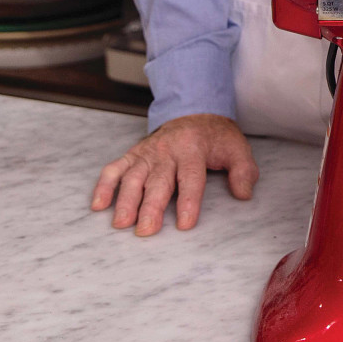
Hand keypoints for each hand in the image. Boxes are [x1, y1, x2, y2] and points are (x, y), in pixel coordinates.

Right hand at [90, 112, 256, 236]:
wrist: (194, 111)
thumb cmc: (215, 137)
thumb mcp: (237, 149)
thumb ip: (243, 171)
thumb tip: (244, 193)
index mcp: (193, 150)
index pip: (191, 177)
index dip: (188, 201)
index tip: (184, 224)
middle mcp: (167, 151)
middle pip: (158, 181)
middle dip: (151, 206)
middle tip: (146, 230)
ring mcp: (147, 153)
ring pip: (133, 177)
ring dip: (125, 200)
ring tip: (121, 223)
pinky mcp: (133, 155)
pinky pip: (114, 169)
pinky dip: (104, 185)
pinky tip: (98, 205)